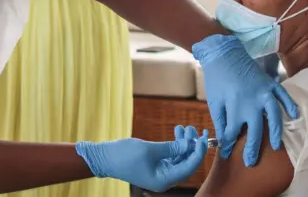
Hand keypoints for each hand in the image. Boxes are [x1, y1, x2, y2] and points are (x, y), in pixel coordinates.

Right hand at [76, 133, 208, 191]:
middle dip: (192, 145)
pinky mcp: (156, 165)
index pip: (189, 167)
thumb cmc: (124, 155)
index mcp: (164, 180)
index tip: (203, 138)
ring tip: (185, 127)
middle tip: (196, 129)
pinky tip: (177, 132)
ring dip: (184, 143)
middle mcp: (164, 179)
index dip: (198, 152)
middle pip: (186, 163)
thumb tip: (189, 144)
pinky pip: (171, 156)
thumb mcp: (150, 149)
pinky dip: (176, 145)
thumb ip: (171, 147)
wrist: (104, 158)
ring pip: (180, 158)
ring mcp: (160, 172)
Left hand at [192, 34, 298, 165]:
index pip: (232, 133)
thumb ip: (221, 121)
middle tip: (250, 162)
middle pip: (254, 131)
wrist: (224, 54)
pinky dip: (289, 105)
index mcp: (234, 107)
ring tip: (275, 146)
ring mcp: (263, 92)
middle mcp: (251, 102)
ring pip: (273, 116)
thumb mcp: (214, 101)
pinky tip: (295, 115)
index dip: (228, 145)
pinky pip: (283, 95)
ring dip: (275, 132)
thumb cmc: (217, 79)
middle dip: (251, 148)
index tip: (226, 154)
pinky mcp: (269, 83)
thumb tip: (224, 139)